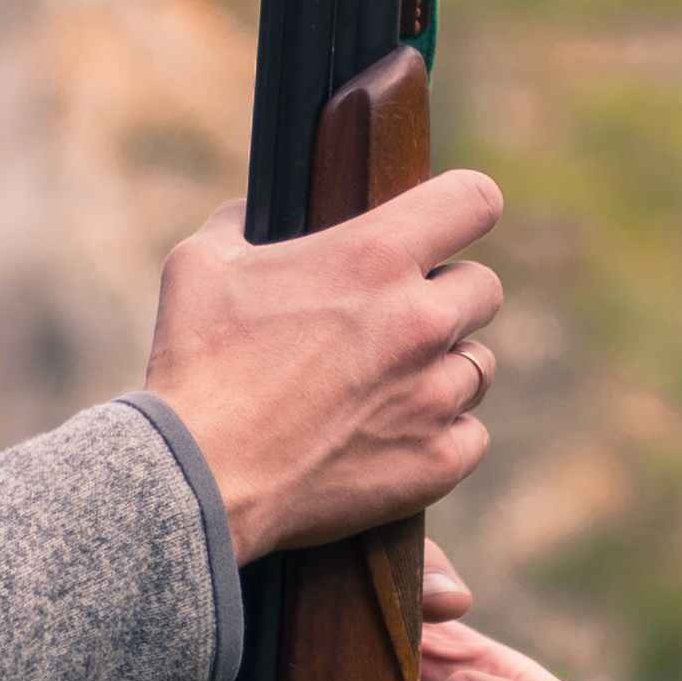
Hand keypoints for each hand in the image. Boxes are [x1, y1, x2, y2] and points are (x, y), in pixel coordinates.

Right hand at [140, 172, 506, 561]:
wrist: (198, 480)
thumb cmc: (196, 367)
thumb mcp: (201, 264)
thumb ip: (241, 223)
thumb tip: (254, 213)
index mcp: (375, 256)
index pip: (473, 200)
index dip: (464, 207)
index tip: (447, 223)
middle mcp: (420, 321)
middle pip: (485, 289)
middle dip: (448, 297)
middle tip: (398, 320)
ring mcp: (434, 395)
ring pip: (478, 366)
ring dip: (443, 370)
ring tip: (389, 386)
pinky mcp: (436, 462)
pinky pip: (471, 436)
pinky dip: (441, 437)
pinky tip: (396, 438)